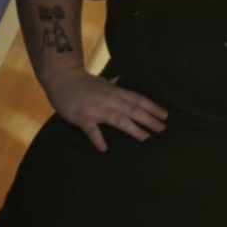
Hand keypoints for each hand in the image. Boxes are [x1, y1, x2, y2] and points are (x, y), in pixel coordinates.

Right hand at [48, 69, 167, 152]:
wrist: (61, 78)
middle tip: (162, 129)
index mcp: (114, 92)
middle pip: (132, 109)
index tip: (165, 116)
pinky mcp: (82, 117)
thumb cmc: (84, 83)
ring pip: (117, 118)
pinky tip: (104, 148)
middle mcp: (109, 99)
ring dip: (132, 128)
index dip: (152, 107)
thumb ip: (117, 89)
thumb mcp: (104, 83)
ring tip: (145, 137)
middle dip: (148, 119)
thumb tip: (129, 89)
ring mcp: (96, 108)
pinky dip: (98, 138)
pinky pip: (91, 129)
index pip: (137, 99)